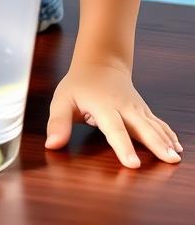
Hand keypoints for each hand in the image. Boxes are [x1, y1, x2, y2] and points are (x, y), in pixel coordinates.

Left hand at [45, 62, 181, 167]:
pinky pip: (158, 123)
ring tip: (175, 157)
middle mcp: (124, 107)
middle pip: (141, 127)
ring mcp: (136, 108)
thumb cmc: (79, 85)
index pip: (114, 129)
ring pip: (153, 125)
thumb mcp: (62, 100)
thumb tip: (51, 144)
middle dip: (155, 143)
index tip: (133, 164)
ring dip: (165, 140)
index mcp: (103, 106)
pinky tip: (177, 147)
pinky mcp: (144, 111)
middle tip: (169, 160)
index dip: (123, 147)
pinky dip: (168, 134)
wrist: (100, 64)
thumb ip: (58, 123)